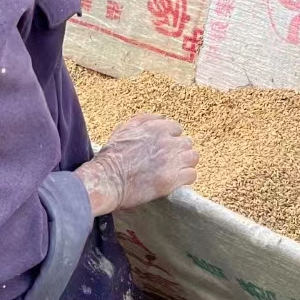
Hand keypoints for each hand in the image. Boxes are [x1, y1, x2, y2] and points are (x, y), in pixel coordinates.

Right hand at [74, 113, 198, 215]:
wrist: (106, 180)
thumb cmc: (111, 156)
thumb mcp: (125, 128)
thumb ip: (145, 119)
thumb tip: (160, 118)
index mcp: (157, 128)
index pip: (177, 129)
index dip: (171, 140)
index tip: (165, 148)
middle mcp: (167, 142)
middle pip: (187, 143)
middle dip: (179, 151)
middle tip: (169, 161)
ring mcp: (171, 161)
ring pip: (193, 157)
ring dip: (185, 163)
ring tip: (175, 171)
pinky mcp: (171, 179)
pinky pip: (191, 175)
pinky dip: (186, 178)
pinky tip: (176, 181)